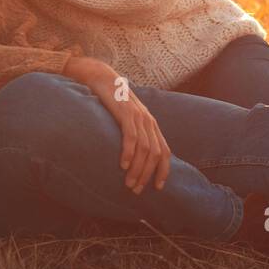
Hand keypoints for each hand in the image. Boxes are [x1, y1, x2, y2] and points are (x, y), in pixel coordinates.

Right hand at [62, 56, 170, 193]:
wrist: (103, 78)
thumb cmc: (113, 102)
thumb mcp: (128, 119)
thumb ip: (135, 135)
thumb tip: (135, 158)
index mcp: (151, 125)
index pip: (165, 152)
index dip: (164, 171)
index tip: (157, 187)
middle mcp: (149, 121)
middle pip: (155, 154)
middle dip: (147, 175)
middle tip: (136, 190)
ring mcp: (138, 116)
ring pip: (145, 148)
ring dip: (138, 169)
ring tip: (128, 183)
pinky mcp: (126, 112)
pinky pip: (131, 136)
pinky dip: (129, 152)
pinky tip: (123, 165)